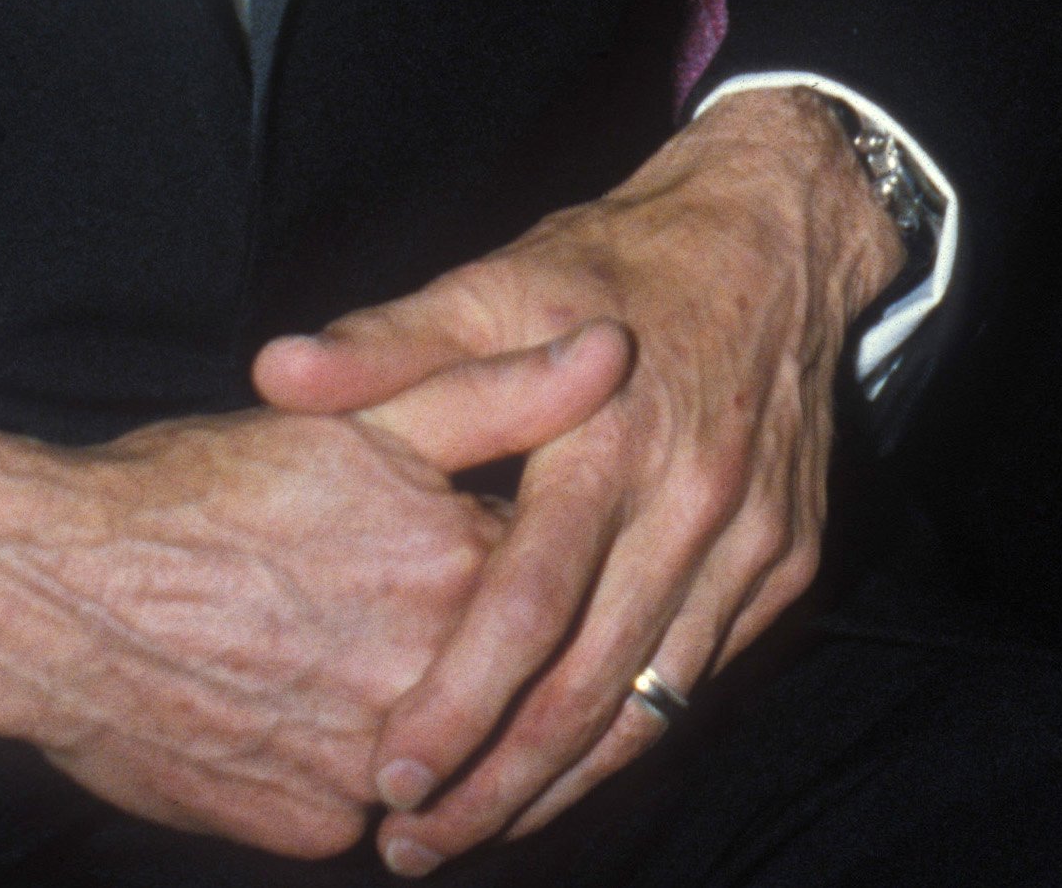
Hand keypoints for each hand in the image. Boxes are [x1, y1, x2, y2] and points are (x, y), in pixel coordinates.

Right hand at [0, 324, 627, 855]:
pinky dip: (331, 770)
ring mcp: (370, 771)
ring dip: (400, 717)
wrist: (49, 592)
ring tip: (317, 653)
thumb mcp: (362, 422)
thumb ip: (503, 393)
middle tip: (363, 608)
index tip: (442, 551)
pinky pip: (355, 810)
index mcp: (461, 574)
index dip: (499, 565)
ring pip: (426, 752)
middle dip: (446, 647)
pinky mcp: (308, 831)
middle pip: (487, 679)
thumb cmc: (199, 491)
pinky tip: (279, 709)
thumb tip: (614, 348)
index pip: (543, 588)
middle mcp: (432, 683)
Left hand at [249, 88, 904, 873]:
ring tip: (473, 834)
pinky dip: (630, 733)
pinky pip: (701, 677)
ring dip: (563, 783)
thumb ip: (389, 344)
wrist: (777, 236)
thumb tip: (273, 374)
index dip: (459, 702)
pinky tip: (565, 768)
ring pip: (654, 703)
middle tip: (412, 848)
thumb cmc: (614, 266)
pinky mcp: (788, 563)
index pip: (527, 603)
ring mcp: (753, 542)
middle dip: (499, 784)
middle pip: (592, 685)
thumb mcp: (498, 281)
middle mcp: (692, 501)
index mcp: (609, 439)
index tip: (388, 776)